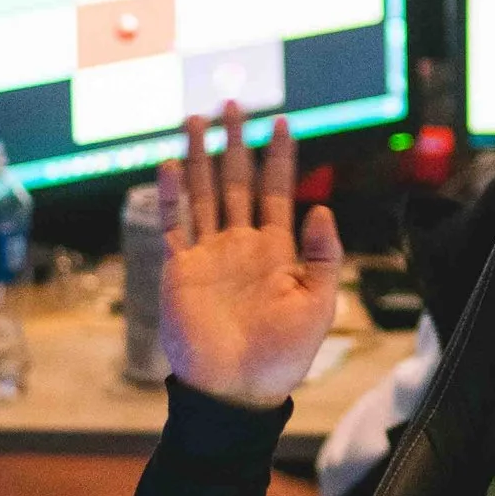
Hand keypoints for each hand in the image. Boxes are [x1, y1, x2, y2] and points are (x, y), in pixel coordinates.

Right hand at [157, 105, 342, 409]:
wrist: (236, 391)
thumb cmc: (282, 355)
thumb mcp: (319, 304)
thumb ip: (322, 254)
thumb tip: (321, 206)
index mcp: (276, 250)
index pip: (277, 191)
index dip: (279, 157)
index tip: (283, 122)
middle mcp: (240, 244)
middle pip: (236, 181)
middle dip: (235, 143)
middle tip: (233, 104)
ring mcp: (208, 254)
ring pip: (203, 193)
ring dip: (201, 156)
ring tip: (197, 119)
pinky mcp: (179, 269)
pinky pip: (173, 224)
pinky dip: (171, 194)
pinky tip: (172, 165)